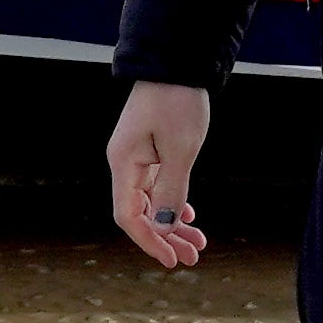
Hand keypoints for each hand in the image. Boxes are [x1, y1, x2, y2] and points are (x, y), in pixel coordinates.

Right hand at [108, 84, 212, 268]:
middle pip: (140, 213)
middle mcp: (125, 163)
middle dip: (166, 237)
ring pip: (152, 202)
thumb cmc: (178, 100)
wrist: (178, 62)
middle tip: (193, 257)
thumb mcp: (181, 149)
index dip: (149, 241)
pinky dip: (173, 202)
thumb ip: (173, 189)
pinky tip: (190, 215)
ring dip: (173, 223)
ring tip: (198, 243)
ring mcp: (137, 157)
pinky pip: (157, 186)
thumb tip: (166, 226)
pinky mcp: (150, 151)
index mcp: (124, 163)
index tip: (172, 260)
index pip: (129, 216)